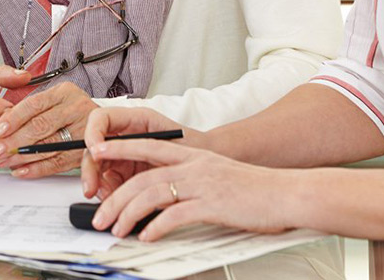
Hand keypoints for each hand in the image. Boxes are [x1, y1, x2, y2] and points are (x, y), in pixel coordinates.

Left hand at [0, 82, 96, 176]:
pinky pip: (59, 163)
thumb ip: (30, 109)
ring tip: (4, 161)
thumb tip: (2, 123)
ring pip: (48, 146)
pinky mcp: (85, 152)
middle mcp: (76, 109)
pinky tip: (22, 170)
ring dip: (22, 156)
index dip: (14, 118)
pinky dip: (37, 169)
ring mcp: (83, 131)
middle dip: (14, 140)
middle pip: (40, 125)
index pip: (35, 104)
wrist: (104, 123)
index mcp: (64, 93)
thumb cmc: (71, 111)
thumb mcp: (53, 100)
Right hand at [81, 106, 188, 199]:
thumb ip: (144, 145)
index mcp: (134, 120)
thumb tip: (114, 151)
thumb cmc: (194, 149)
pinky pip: (109, 184)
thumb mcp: (169, 142)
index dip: (92, 133)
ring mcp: (124, 155)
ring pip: (98, 168)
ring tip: (109, 200)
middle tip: (91, 188)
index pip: (101, 119)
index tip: (95, 150)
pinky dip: (110, 195)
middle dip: (89, 169)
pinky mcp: (126, 174)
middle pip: (94, 147)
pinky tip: (118, 203)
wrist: (209, 168)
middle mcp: (125, 136)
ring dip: (99, 185)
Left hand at [84, 137, 295, 240]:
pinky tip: (147, 236)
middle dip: (116, 197)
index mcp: (192, 155)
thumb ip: (190, 180)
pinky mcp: (212, 205)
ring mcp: (202, 184)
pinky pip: (176, 215)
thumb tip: (164, 197)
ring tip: (117, 229)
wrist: (287, 193)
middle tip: (100, 215)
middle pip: (142, 177)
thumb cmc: (254, 189)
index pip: (146, 146)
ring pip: (152, 195)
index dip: (119, 148)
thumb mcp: (216, 175)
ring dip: (129, 214)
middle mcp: (193, 166)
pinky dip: (157, 226)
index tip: (96, 152)